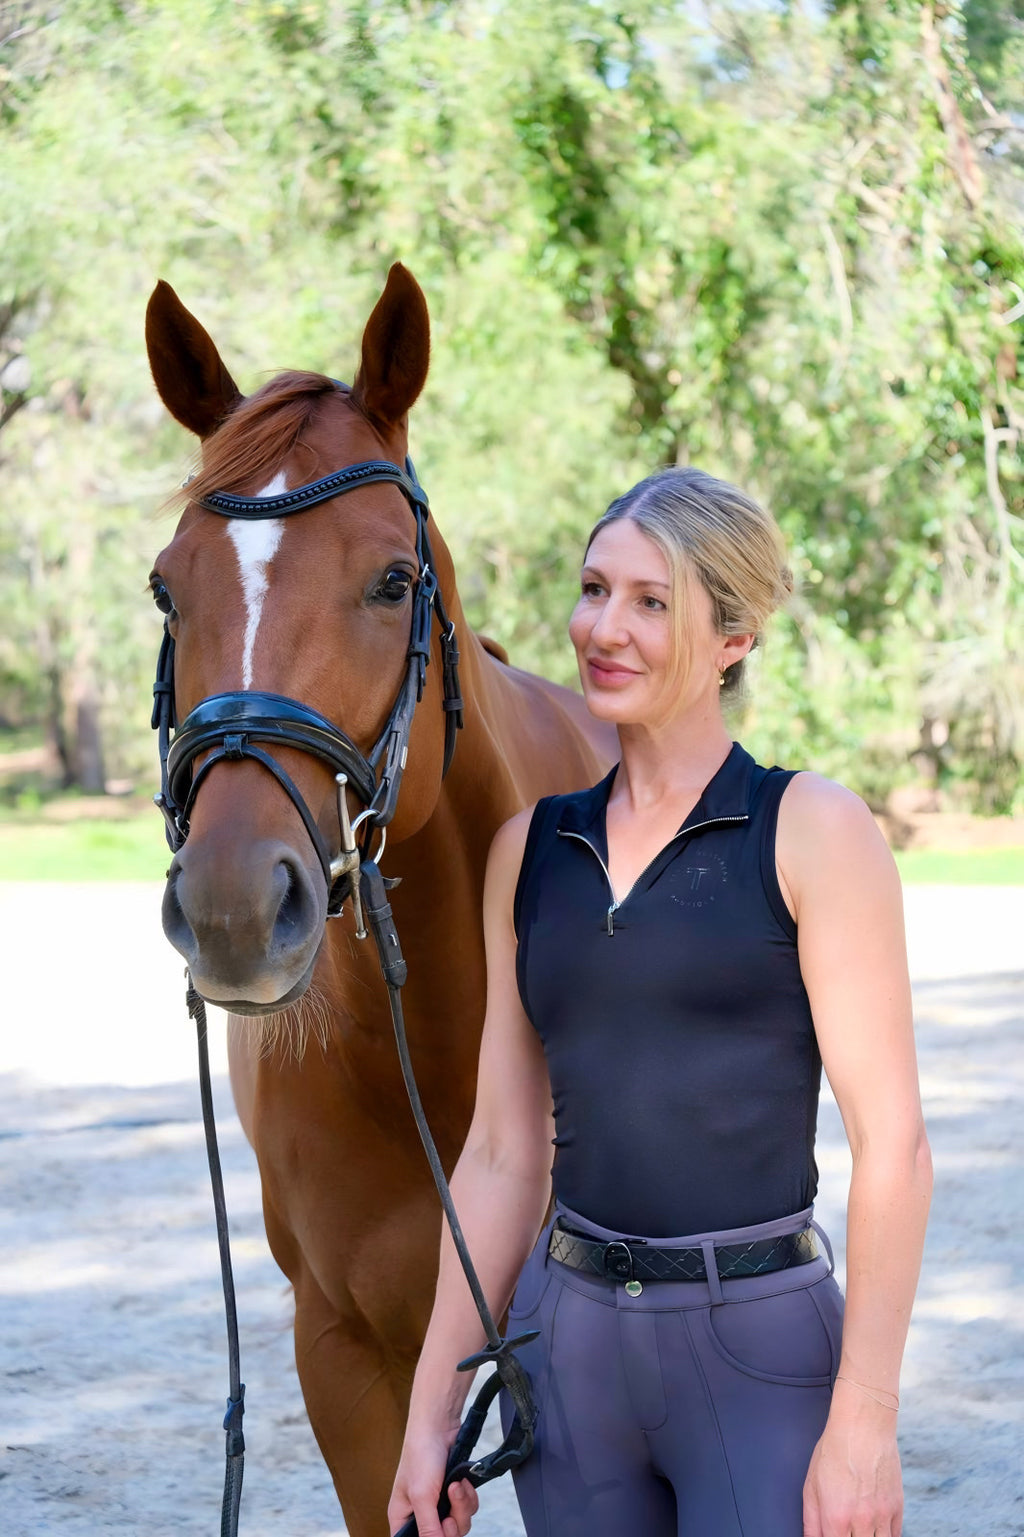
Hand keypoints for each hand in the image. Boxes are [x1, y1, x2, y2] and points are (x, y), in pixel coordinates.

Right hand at [388, 1427, 480, 1536]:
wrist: (440, 1425)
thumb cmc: (421, 1455)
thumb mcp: (422, 1497)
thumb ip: (429, 1528)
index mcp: (403, 1518)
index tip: (441, 1529)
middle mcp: (420, 1513)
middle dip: (453, 1523)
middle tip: (450, 1505)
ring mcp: (438, 1503)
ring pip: (458, 1524)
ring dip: (462, 1506)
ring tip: (455, 1485)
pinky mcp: (453, 1493)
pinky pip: (467, 1508)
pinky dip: (468, 1496)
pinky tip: (461, 1482)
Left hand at [802, 1385, 902, 1536]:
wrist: (863, 1426)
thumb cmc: (833, 1451)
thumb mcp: (811, 1485)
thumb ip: (811, 1521)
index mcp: (836, 1518)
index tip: (833, 1535)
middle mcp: (861, 1521)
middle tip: (845, 1529)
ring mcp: (882, 1516)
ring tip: (859, 1528)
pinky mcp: (897, 1508)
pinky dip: (884, 1536)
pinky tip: (874, 1529)